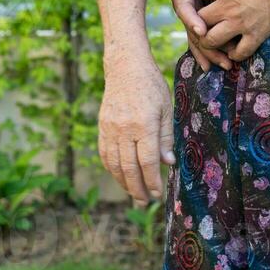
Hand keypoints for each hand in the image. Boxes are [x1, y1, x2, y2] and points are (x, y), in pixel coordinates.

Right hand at [97, 56, 174, 207]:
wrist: (125, 67)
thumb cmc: (152, 86)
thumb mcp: (166, 108)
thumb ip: (166, 137)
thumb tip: (168, 163)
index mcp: (143, 124)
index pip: (147, 161)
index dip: (152, 181)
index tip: (158, 194)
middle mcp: (124, 129)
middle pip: (129, 168)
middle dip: (137, 189)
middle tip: (145, 202)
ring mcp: (110, 129)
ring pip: (114, 164)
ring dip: (124, 183)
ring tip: (134, 194)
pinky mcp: (102, 127)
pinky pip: (105, 154)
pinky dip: (112, 169)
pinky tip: (120, 176)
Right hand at [168, 0, 231, 70]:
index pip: (184, 4)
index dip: (192, 18)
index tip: (203, 30)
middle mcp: (183, 1)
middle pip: (192, 27)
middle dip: (207, 44)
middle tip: (224, 58)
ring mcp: (188, 9)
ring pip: (196, 35)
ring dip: (211, 51)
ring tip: (226, 65)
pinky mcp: (195, 13)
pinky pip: (200, 33)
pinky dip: (207, 49)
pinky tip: (214, 64)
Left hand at [197, 0, 269, 60]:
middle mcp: (226, 6)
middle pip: (200, 20)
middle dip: (200, 20)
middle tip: (208, 19)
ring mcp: (240, 23)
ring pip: (213, 41)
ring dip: (211, 41)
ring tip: (216, 38)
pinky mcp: (256, 34)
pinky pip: (240, 52)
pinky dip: (235, 54)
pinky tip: (235, 49)